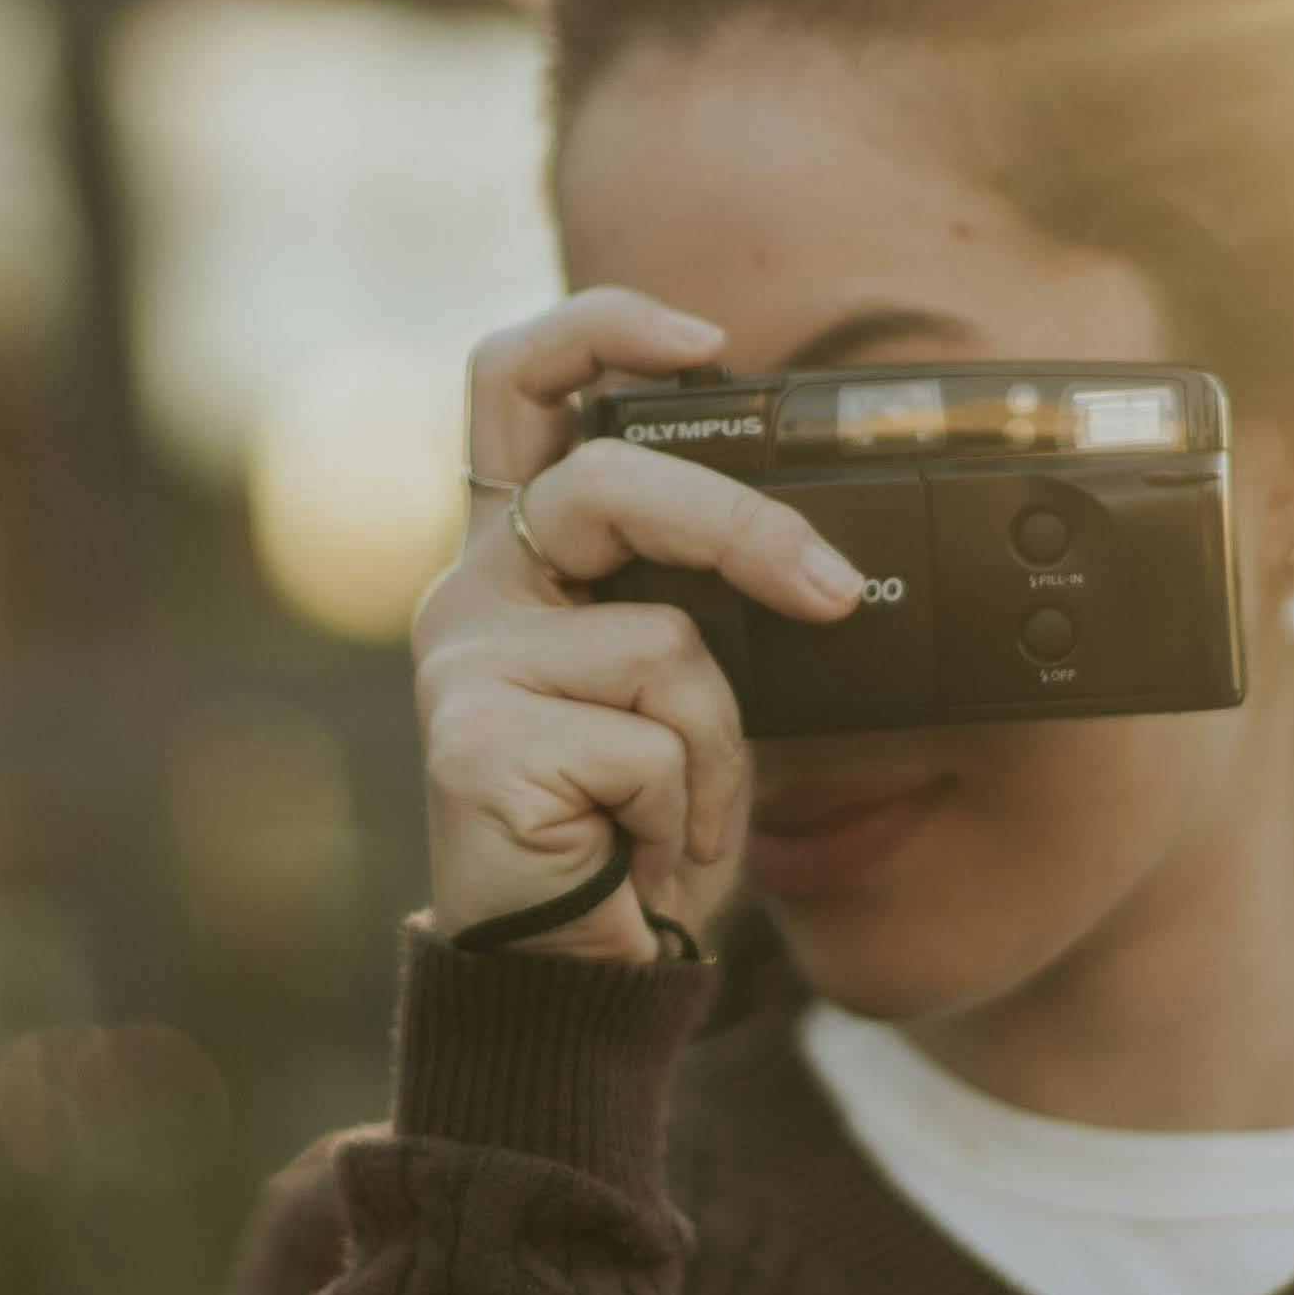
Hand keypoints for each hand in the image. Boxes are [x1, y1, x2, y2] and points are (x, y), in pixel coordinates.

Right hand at [412, 290, 866, 959]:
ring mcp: (461, 666)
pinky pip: (652, 742)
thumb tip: (817, 551)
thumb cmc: (625, 819)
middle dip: (743, 528)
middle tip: (832, 586)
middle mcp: (471, 591)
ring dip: (716, 745)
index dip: (601, 326)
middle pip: (609, 485)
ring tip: (670, 811)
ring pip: (666, 642)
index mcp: (514, 553)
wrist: (568, 968)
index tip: (706, 339)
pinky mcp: (473, 745)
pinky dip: (688, 807)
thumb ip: (691, 595)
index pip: (514, 379)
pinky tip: (636, 849)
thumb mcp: (671, 681)